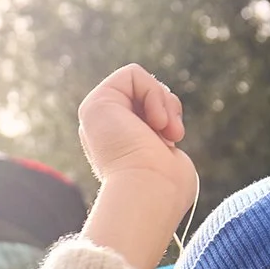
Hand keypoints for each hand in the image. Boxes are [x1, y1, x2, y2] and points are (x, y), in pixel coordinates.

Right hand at [77, 64, 199, 268]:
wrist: (150, 194)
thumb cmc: (166, 188)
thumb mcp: (168, 156)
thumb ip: (162, 140)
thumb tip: (165, 133)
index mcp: (120, 145)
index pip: (147, 111)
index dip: (166, 117)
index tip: (173, 140)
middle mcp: (105, 131)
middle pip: (144, 94)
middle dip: (167, 107)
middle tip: (172, 135)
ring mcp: (98, 117)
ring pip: (140, 83)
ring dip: (164, 102)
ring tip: (167, 131)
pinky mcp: (96, 103)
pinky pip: (132, 74)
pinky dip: (153, 92)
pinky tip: (155, 121)